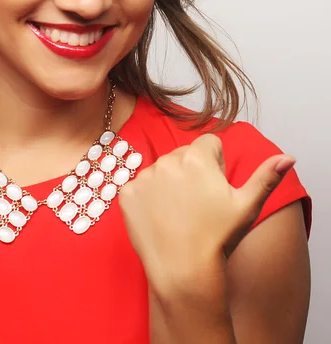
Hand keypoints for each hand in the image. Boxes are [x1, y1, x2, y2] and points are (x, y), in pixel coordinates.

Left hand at [119, 134, 294, 291]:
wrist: (183, 271)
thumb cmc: (218, 239)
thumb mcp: (247, 206)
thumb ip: (266, 176)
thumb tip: (287, 157)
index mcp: (197, 157)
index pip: (208, 144)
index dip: (215, 164)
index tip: (214, 188)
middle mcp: (168, 160)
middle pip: (182, 155)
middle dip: (190, 171)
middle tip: (197, 204)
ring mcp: (144, 177)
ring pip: (160, 170)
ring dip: (168, 184)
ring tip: (179, 213)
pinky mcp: (128, 193)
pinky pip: (139, 187)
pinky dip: (147, 199)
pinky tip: (159, 218)